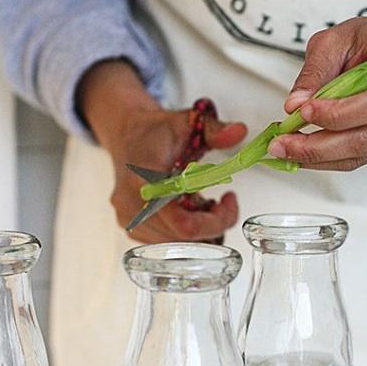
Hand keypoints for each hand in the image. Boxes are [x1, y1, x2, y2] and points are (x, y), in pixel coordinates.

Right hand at [79, 61, 246, 243]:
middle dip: (213, 224)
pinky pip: (166, 244)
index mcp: (145, 179)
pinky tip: (188, 209)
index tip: (229, 200)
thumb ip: (215, 129)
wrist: (127, 135)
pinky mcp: (130, 227)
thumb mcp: (188, 121)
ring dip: (200, 229)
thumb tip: (239, 132)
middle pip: (184, 237)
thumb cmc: (156, 131)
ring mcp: (129, 218)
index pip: (184, 222)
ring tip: (203, 202)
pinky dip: (184, 234)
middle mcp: (132, 203)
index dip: (215, 220)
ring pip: (177, 244)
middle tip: (222, 203)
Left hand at [268, 9, 366, 171]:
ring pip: (362, 153)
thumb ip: (314, 72)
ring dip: (319, 157)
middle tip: (282, 145)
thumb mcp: (337, 39)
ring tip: (287, 151)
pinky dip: (330, 159)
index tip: (303, 112)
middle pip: (366, 138)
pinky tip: (306, 154)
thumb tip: (294, 105)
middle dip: (317, 146)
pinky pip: (362, 157)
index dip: (337, 114)